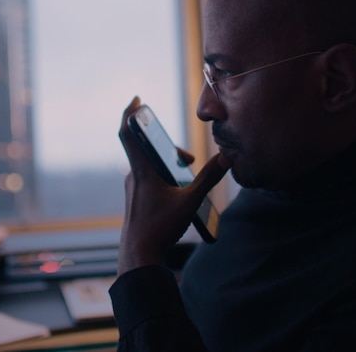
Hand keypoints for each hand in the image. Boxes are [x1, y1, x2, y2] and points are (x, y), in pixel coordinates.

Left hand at [117, 96, 230, 274]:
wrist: (139, 256)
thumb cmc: (160, 229)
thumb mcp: (190, 203)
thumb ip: (209, 179)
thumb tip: (227, 157)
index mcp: (142, 171)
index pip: (128, 133)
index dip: (130, 113)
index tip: (136, 99)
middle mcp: (134, 176)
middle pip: (148, 149)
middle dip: (170, 147)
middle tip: (188, 159)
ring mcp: (133, 188)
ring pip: (150, 165)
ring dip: (169, 163)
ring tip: (187, 175)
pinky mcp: (136, 199)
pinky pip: (148, 177)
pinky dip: (164, 175)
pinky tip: (177, 191)